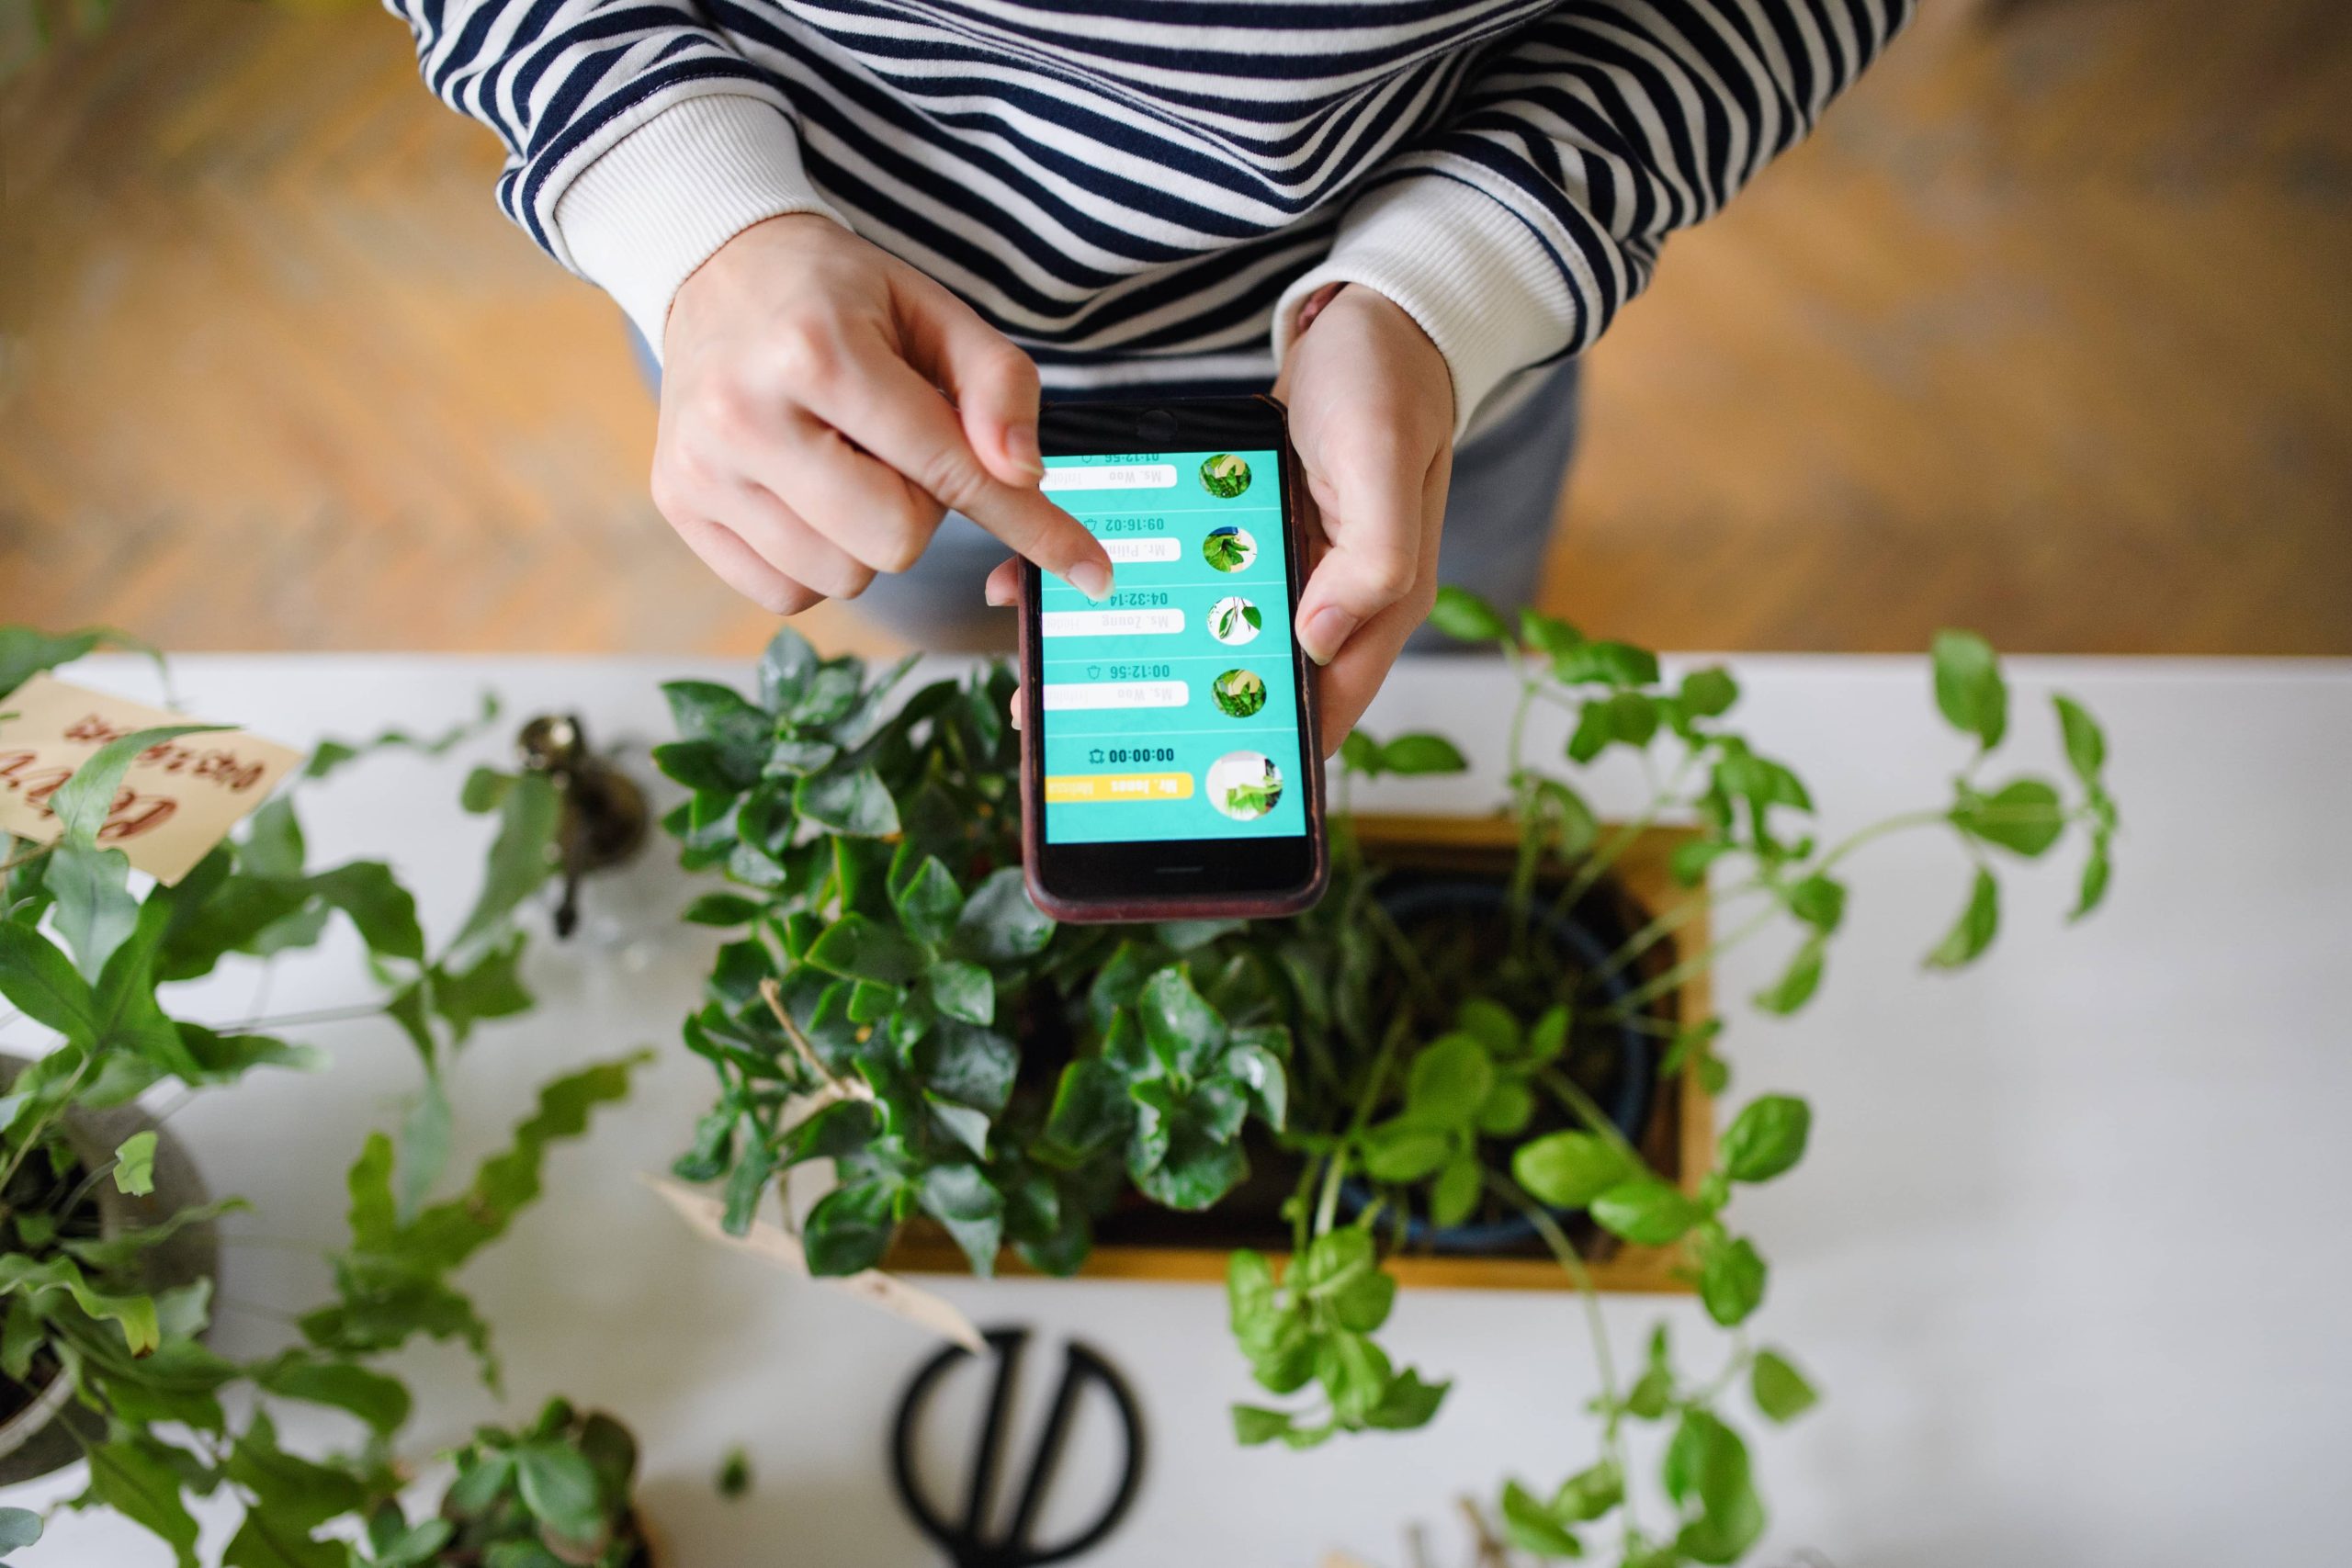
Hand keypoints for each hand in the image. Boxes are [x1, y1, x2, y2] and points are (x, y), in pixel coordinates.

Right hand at [653, 214, 1114, 614]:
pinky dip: (817, 557)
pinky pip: (789, 594)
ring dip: (868, 535)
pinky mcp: (678, 505)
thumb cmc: (840, 297)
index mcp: (818, 353)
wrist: (714, 268)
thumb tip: (1024, 476)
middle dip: (921, 508)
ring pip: (845, 578)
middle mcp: (746, 416)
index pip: (949, 470)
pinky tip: (804, 491)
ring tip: (842, 461)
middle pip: (896, 541)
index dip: (1030, 524)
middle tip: (894, 447)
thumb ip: (1000, 385)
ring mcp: (702, 468)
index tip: (1092, 572)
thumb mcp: (935, 310)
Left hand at [986, 284, 1452, 747]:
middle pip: (1246, 682)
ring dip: (1130, 648)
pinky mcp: (1251, 529)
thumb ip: (1369, 562)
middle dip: (1166, 714)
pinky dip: (1130, 579)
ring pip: (1204, 632)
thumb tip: (1316, 641)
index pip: (1321, 707)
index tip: (1185, 791)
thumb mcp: (1381, 465)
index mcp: (1374, 604)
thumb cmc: (1389, 384)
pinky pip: (1186, 573)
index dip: (1261, 756)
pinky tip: (1053, 580)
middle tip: (1070, 730)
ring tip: (1043, 670)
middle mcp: (1330, 598)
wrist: (1375, 313)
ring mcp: (1288, 565)